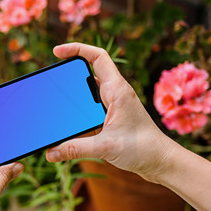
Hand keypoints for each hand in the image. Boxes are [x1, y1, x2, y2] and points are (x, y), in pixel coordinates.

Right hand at [46, 43, 177, 182]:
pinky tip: (66, 126)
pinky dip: (77, 115)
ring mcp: (114, 107)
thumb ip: (76, 149)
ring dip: (72, 97)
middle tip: (49, 82)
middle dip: (68, 75)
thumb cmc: (143, 148)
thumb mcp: (106, 147)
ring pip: (88, 94)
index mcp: (118, 90)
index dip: (77, 49)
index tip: (57, 52)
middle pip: (88, 74)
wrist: (161, 161)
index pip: (98, 57)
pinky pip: (90, 111)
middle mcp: (116, 94)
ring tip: (54, 104)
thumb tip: (51, 152)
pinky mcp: (112, 120)